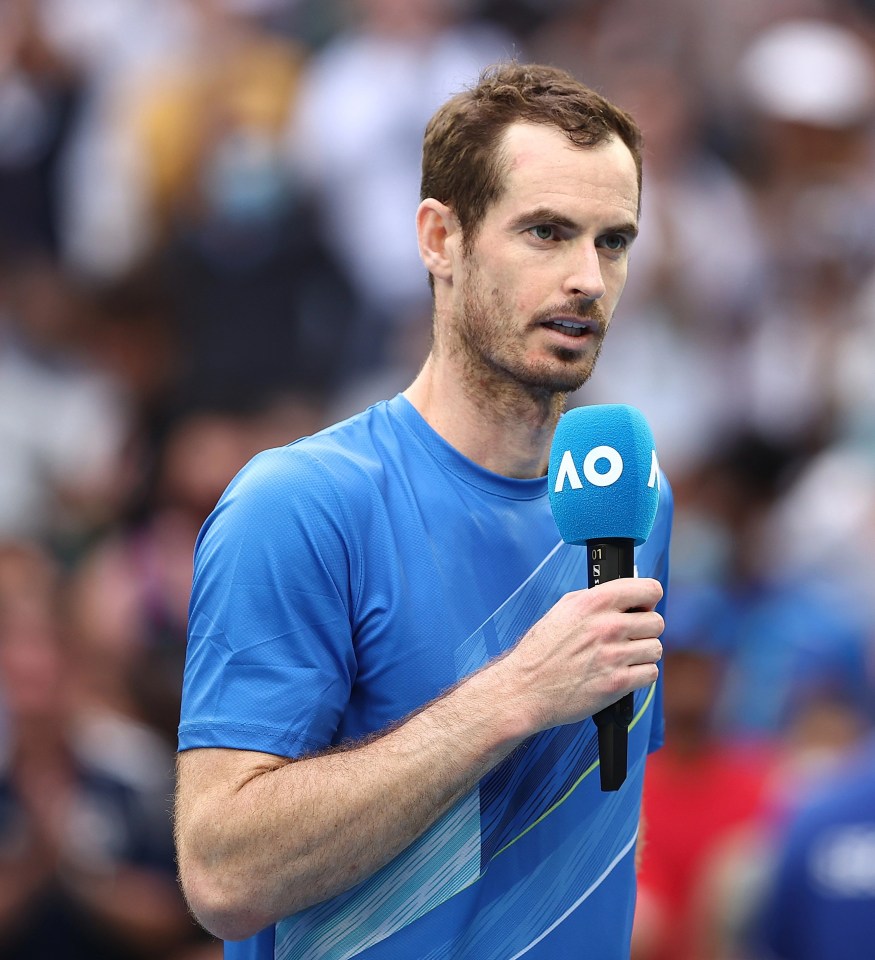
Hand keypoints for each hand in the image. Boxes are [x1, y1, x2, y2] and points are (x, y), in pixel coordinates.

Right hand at [499, 577, 663, 732]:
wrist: (526, 688)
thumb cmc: (541, 651)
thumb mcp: (563, 609)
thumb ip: (595, 599)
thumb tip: (623, 595)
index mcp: (594, 603)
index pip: (648, 590)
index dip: (649, 597)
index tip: (644, 605)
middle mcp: (607, 626)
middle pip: (656, 621)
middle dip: (645, 629)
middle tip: (630, 635)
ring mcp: (614, 656)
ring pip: (656, 648)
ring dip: (643, 653)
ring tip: (623, 656)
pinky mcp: (618, 683)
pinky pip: (651, 673)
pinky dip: (641, 674)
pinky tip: (622, 672)